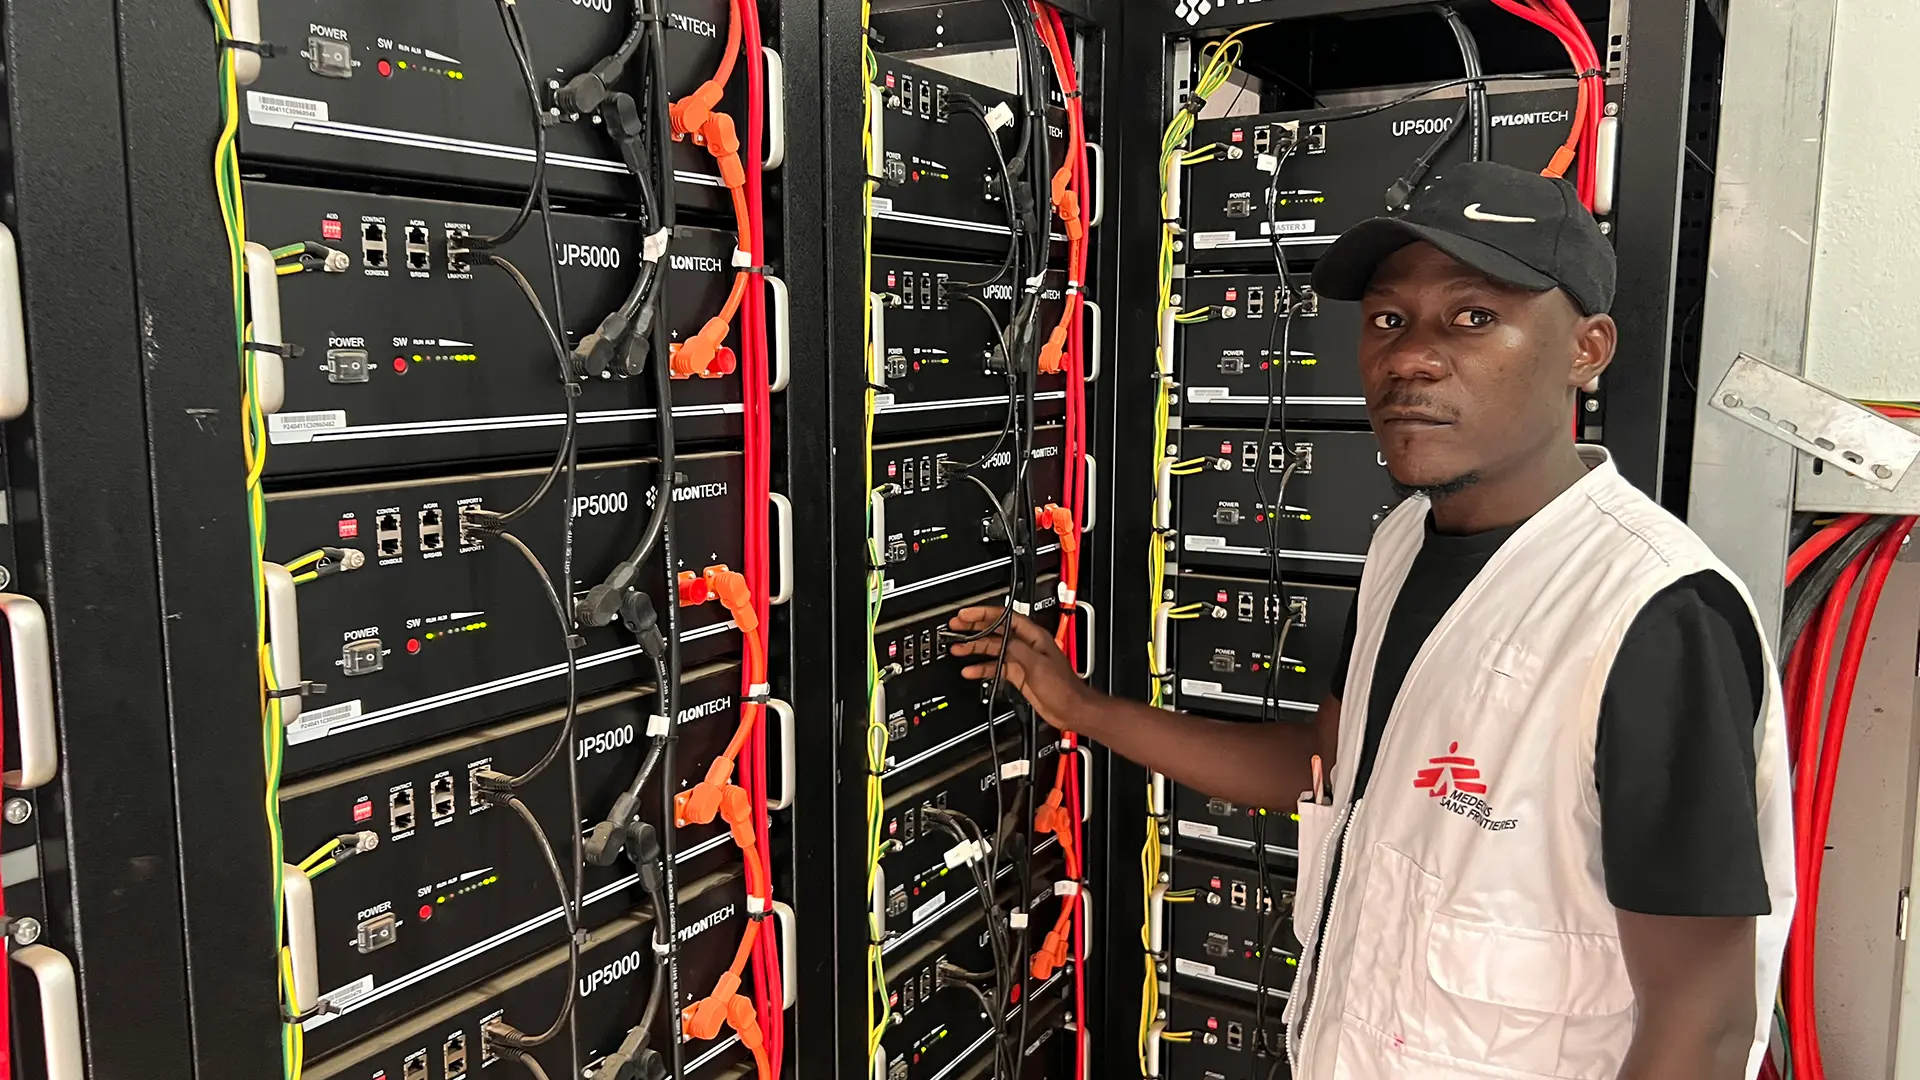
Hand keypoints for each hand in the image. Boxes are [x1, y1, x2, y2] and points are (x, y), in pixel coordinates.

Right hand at [947, 606, 1092, 732]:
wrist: (1070, 709)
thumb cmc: (1063, 687)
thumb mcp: (1038, 664)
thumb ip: (1018, 649)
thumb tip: (1001, 640)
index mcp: (1034, 637)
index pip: (1005, 618)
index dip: (984, 614)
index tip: (967, 614)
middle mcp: (1026, 645)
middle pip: (996, 631)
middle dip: (975, 628)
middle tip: (956, 626)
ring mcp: (1021, 660)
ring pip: (993, 649)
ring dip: (975, 648)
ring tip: (957, 648)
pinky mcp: (1017, 674)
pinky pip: (995, 668)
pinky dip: (982, 669)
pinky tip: (970, 670)